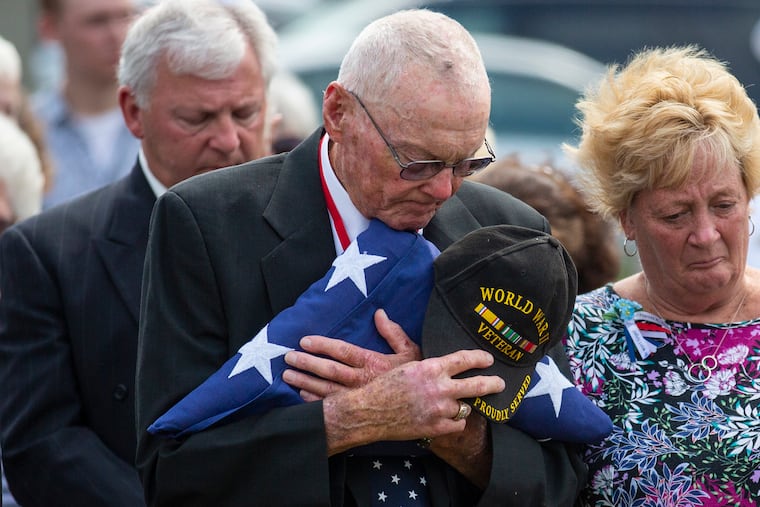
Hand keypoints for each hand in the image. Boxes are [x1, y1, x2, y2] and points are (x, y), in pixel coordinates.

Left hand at [282, 309, 420, 400]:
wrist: (426, 407)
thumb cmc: (417, 378)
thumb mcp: (410, 352)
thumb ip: (393, 332)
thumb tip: (379, 313)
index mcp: (373, 363)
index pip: (342, 351)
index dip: (322, 346)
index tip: (304, 341)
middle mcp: (362, 381)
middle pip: (329, 371)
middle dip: (306, 363)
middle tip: (288, 358)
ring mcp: (358, 399)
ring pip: (326, 390)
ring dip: (305, 382)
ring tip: (288, 376)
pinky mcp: (358, 412)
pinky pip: (332, 407)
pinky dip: (315, 402)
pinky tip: (302, 396)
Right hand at [323, 348, 504, 454]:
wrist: (369, 411)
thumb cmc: (384, 386)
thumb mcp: (407, 366)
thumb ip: (430, 366)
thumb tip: (446, 364)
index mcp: (431, 368)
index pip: (464, 360)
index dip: (480, 359)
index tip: (488, 359)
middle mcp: (439, 388)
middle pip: (477, 385)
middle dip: (493, 383)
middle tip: (500, 383)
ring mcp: (440, 409)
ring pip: (464, 406)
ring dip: (461, 405)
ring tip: (456, 403)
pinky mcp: (436, 427)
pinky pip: (458, 424)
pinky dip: (455, 421)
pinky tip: (448, 418)